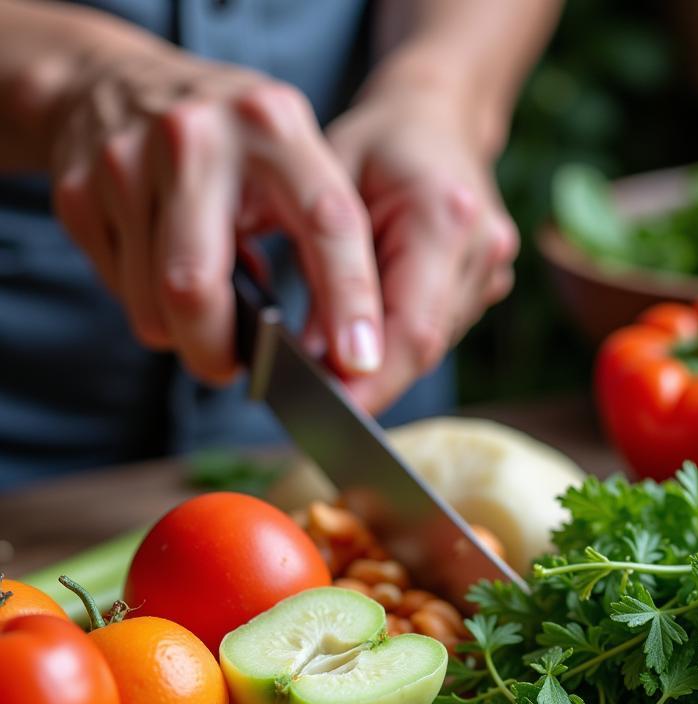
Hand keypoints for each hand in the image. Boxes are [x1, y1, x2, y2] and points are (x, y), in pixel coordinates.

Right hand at [49, 44, 382, 382]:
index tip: (359, 362)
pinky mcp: (77, 191)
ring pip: (154, 305)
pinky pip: (120, 291)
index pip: (325, 225)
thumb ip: (321, 232)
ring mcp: (126, 160)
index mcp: (273, 125)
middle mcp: (197, 135)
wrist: (106, 82)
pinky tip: (165, 271)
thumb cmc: (228, 145)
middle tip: (236, 368)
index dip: (347, 300)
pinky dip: (150, 305)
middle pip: (196, 287)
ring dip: (185, 334)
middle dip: (218, 350)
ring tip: (207, 309)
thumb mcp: (289, 157)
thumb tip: (345, 347)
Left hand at [327, 82, 518, 412]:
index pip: (413, 327)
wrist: (434, 118)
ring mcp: (491, 268)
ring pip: (432, 344)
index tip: (334, 416)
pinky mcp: (486, 283)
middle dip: (372, 380)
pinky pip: (438, 328)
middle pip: (426, 345)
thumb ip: (326, 274)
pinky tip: (368, 331)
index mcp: (444, 214)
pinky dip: (398, 340)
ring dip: (384, 363)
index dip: (376, 382)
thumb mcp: (329, 191)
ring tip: (333, 367)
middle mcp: (481, 246)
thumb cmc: (374, 144)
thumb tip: (316, 361)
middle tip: (319, 405)